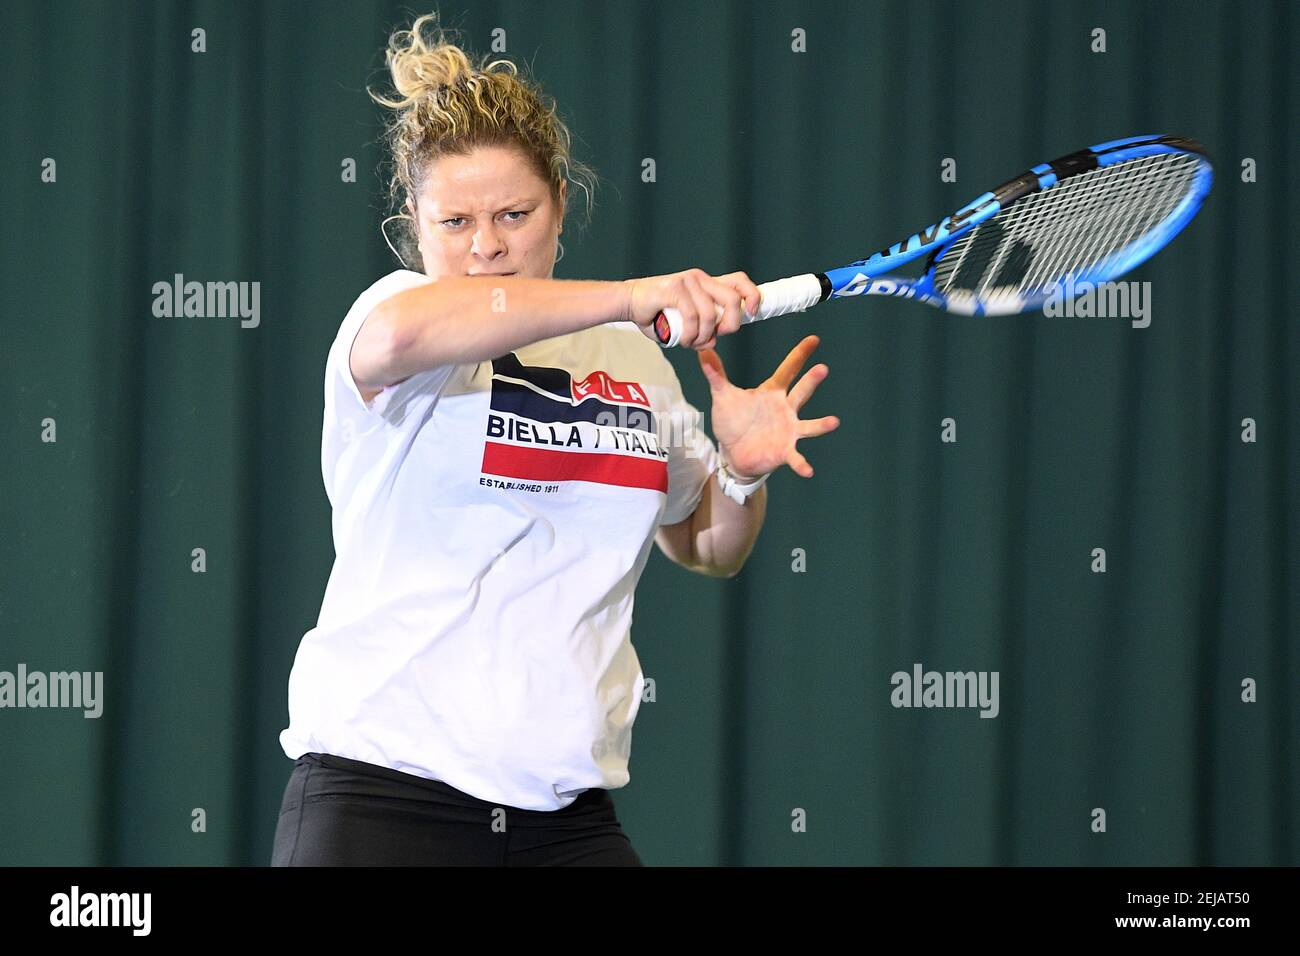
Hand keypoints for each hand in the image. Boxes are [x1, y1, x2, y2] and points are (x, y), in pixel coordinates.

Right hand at [625, 269, 760, 348]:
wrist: (628, 302)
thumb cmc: (656, 314)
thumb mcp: (685, 324)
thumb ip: (701, 332)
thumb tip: (713, 342)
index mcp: (707, 283)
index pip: (739, 281)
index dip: (752, 296)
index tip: (752, 314)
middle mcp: (700, 278)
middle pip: (733, 299)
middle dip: (731, 325)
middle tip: (716, 337)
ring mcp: (687, 281)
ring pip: (711, 314)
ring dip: (703, 337)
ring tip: (691, 343)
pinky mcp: (674, 289)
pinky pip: (692, 316)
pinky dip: (691, 335)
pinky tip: (684, 341)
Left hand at [698, 335, 839, 479]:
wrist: (733, 452)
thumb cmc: (733, 421)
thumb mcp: (723, 396)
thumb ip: (715, 374)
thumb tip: (703, 351)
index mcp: (772, 392)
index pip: (788, 369)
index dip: (800, 354)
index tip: (814, 339)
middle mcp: (785, 409)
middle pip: (801, 392)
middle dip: (811, 381)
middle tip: (822, 368)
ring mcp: (788, 431)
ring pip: (808, 426)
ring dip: (821, 425)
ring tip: (834, 422)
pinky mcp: (784, 451)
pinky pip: (796, 458)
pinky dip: (802, 464)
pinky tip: (808, 470)